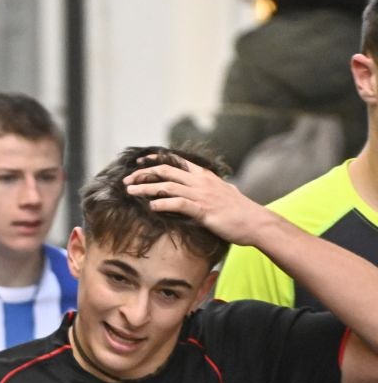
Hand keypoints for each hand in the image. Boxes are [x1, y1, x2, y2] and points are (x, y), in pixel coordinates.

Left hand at [123, 154, 273, 246]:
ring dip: (146, 188)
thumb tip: (202, 184)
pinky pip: (179, 204)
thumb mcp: (223, 192)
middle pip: (167, 172)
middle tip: (127, 180)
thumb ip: (209, 186)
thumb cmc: (238, 210)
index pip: (176, 162)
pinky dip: (163, 203)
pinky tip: (151, 206)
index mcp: (204, 176)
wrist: (255, 222)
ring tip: (130, 191)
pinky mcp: (204, 210)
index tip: (139, 162)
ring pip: (168, 186)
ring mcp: (202, 195)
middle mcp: (201, 182)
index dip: (155, 160)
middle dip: (144, 174)